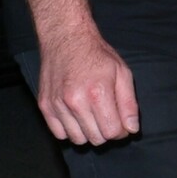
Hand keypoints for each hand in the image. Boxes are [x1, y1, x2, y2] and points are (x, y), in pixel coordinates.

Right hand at [37, 25, 138, 143]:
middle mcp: (75, 101)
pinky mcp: (45, 105)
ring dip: (88, 132)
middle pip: (96, 138)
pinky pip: (59, 134)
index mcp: (97, 93)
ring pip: (78, 139)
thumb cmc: (97, 55)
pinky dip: (70, 130)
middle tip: (107, 116)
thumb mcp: (122, 73)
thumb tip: (131, 129)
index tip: (121, 122)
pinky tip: (77, 117)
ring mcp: (57, 104)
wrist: (66, 38)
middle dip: (106, 132)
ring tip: (92, 115)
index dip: (121, 130)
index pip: (113, 132)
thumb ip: (129, 104)